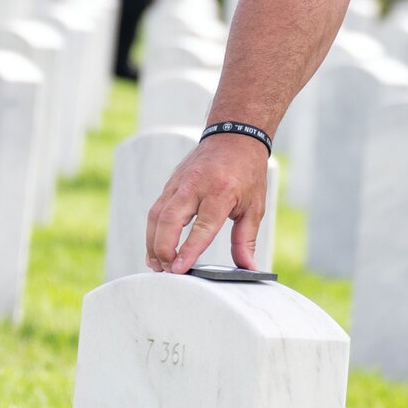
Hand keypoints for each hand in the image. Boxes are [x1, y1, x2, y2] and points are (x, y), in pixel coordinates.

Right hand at [145, 133, 268, 273]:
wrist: (235, 136)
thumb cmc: (247, 173)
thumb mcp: (254, 206)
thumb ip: (245, 239)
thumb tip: (249, 268)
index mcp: (221, 191)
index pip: (202, 226)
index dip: (189, 249)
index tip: (180, 269)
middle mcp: (196, 185)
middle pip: (170, 219)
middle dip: (163, 248)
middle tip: (167, 270)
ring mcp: (180, 182)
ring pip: (157, 215)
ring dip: (153, 242)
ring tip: (157, 265)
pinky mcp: (171, 183)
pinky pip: (156, 209)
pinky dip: (153, 230)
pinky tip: (155, 248)